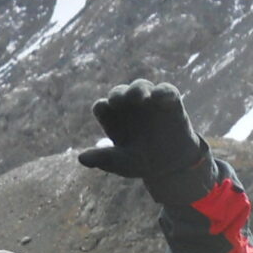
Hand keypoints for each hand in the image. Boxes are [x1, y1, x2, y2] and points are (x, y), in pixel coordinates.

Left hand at [77, 80, 210, 190]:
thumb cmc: (141, 163)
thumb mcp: (121, 163)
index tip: (105, 109)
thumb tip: (81, 158)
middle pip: (118, 93)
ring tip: (140, 97)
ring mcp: (148, 101)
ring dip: (138, 89)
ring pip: (140, 86)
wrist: (172, 166)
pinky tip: (160, 98)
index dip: (102, 107)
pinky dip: (163, 92)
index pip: (102, 107)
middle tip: (119, 100)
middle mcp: (128, 106)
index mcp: (112, 119)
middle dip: (118, 94)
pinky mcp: (169, 100)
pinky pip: (165, 90)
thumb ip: (103, 159)